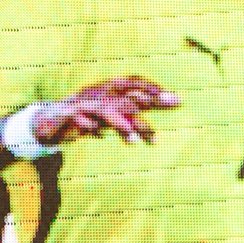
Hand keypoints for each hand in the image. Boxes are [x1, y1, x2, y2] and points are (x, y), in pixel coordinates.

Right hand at [32, 76, 179, 145]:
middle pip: (124, 95)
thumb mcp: (114, 117)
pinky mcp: (68, 116)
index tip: (174, 98)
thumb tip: (162, 126)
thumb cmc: (89, 118)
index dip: (151, 88)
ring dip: (120, 123)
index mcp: (109, 91)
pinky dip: (88, 126)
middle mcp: (98, 93)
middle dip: (146, 101)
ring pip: (105, 111)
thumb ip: (136, 118)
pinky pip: (79, 120)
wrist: (53, 122)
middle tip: (169, 106)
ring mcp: (83, 104)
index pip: (132, 83)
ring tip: (134, 141)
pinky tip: (97, 134)